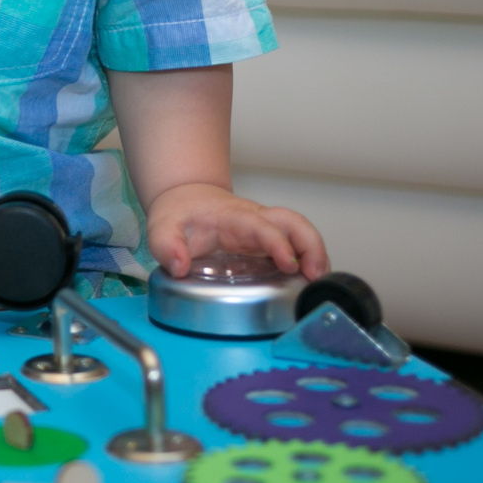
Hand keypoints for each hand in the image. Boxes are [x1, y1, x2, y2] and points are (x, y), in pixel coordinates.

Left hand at [142, 182, 328, 279]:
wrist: (186, 199)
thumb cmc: (179, 214)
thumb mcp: (162, 229)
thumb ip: (167, 247)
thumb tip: (179, 267)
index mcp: (233, 217)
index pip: (262, 226)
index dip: (278, 244)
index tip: (289, 264)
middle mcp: (255, 219)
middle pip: (294, 222)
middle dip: (311, 246)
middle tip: (316, 277)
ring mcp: (265, 229)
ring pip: (301, 231)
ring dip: (316, 254)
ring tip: (320, 284)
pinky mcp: (269, 241)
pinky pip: (297, 245)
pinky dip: (310, 261)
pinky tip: (311, 283)